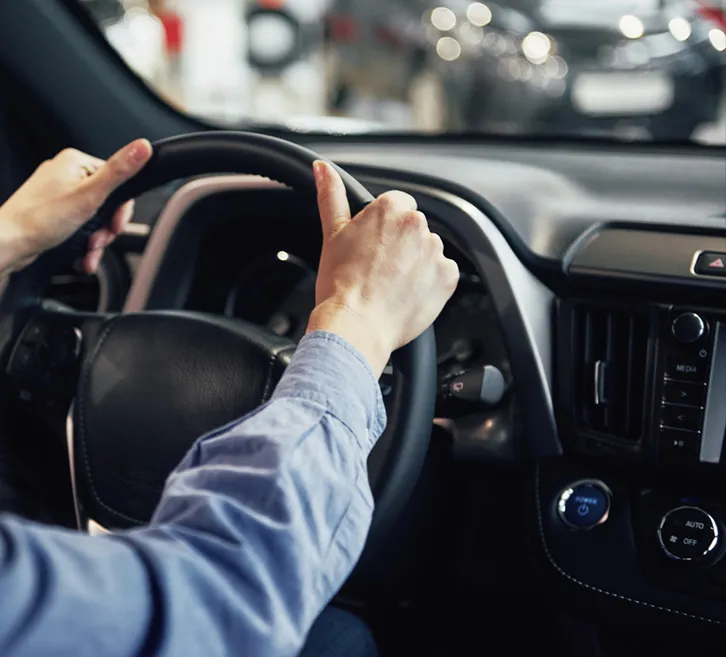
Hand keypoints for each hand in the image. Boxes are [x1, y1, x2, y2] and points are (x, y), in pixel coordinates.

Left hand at [0, 139, 152, 275]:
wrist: (8, 243)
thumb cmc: (39, 220)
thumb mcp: (89, 195)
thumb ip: (119, 172)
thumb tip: (142, 147)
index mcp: (75, 162)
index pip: (117, 181)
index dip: (120, 209)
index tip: (115, 225)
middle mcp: (66, 174)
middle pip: (107, 203)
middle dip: (106, 229)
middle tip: (99, 239)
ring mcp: (59, 194)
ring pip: (95, 218)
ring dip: (96, 240)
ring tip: (88, 250)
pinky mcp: (54, 212)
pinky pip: (80, 226)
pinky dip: (84, 242)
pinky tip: (81, 254)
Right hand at [307, 161, 458, 375]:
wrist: (356, 326)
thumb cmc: (340, 284)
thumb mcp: (332, 234)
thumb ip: (331, 195)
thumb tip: (322, 168)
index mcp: (390, 208)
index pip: (397, 205)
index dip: (383, 228)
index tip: (373, 247)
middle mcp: (417, 224)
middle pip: (414, 228)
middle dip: (401, 245)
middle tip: (379, 269)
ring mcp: (435, 251)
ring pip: (428, 251)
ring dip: (416, 264)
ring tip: (391, 285)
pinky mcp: (448, 277)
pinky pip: (443, 274)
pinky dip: (430, 284)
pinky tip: (407, 294)